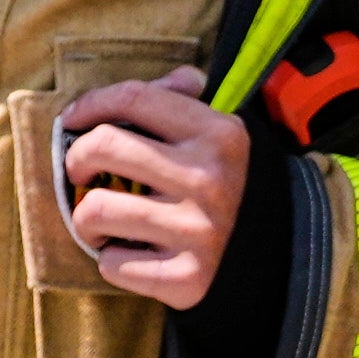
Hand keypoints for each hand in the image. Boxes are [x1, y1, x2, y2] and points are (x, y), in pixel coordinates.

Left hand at [59, 68, 251, 309]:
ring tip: (103, 223)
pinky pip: (113, 265)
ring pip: (96, 211)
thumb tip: (177, 79)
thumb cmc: (237, 189)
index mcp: (218, 135)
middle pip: (102, 147)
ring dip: (87, 219)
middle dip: (76, 160)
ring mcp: (198, 231)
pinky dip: (112, 262)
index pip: (134, 98)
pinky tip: (131, 255)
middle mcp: (208, 179)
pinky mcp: (188, 278)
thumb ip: (192, 105)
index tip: (73, 120)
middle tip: (83, 174)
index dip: (90, 104)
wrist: (285, 260)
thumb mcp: (225, 139)